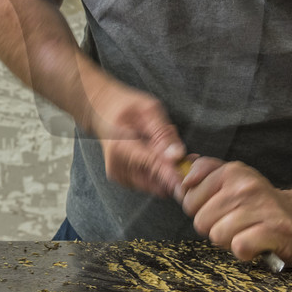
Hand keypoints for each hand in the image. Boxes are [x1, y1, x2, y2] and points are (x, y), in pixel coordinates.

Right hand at [87, 78, 185, 198]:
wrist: (100, 111)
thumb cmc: (125, 106)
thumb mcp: (148, 110)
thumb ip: (163, 133)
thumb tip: (177, 155)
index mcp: (121, 147)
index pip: (153, 166)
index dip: (174, 175)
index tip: (191, 179)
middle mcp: (118, 166)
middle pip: (156, 182)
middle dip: (176, 173)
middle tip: (191, 157)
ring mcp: (119, 175)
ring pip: (156, 185)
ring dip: (169, 173)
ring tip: (170, 150)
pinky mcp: (124, 179)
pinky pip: (150, 183)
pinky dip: (160, 173)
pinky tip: (159, 155)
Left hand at [178, 159, 291, 267]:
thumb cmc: (262, 206)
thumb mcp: (234, 181)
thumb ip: (205, 172)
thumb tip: (178, 166)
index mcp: (232, 171)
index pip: (188, 199)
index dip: (201, 212)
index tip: (220, 211)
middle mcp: (246, 185)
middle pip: (200, 221)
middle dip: (215, 229)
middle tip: (238, 225)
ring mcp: (263, 206)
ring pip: (217, 235)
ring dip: (230, 242)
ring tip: (248, 234)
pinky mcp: (276, 230)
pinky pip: (239, 247)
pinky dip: (245, 252)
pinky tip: (258, 245)